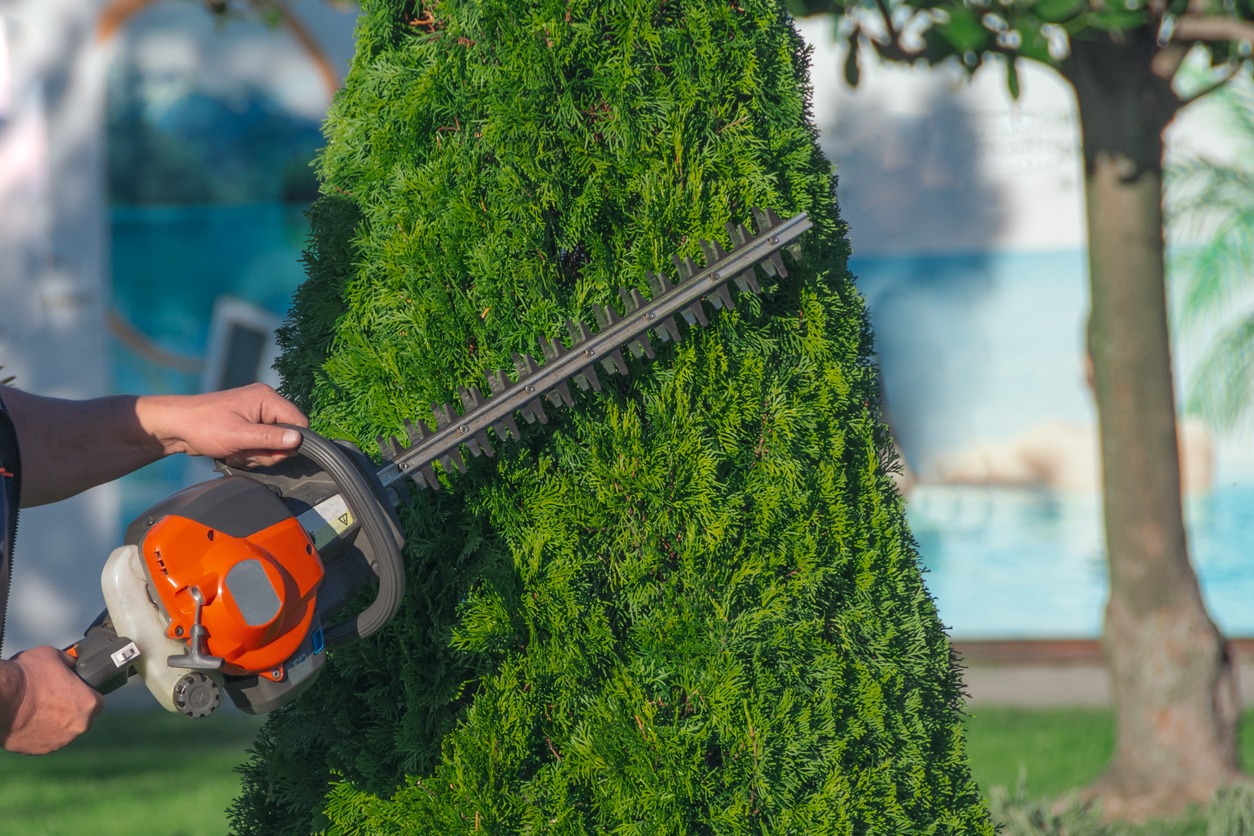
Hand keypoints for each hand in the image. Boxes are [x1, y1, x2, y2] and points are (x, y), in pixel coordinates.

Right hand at [0, 646, 102, 754]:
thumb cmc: (27, 675)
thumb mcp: (56, 655)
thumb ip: (71, 662)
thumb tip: (74, 662)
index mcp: (90, 704)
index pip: (96, 698)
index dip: (84, 691)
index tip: (72, 688)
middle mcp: (79, 727)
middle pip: (81, 716)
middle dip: (71, 707)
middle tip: (54, 696)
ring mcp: (59, 741)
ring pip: (64, 729)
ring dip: (56, 721)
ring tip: (39, 707)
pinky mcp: (39, 750)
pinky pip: (46, 739)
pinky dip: (40, 731)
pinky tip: (30, 718)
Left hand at [138, 383, 309, 467]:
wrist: (176, 427)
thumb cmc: (204, 427)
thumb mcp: (240, 435)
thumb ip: (271, 437)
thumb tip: (299, 440)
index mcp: (266, 398)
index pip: (299, 421)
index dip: (290, 442)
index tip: (270, 452)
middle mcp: (265, 402)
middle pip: (287, 435)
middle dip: (268, 451)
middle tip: (247, 453)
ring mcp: (256, 413)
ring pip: (274, 443)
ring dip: (257, 454)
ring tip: (236, 452)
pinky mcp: (249, 424)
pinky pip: (262, 443)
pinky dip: (251, 453)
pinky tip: (234, 452)